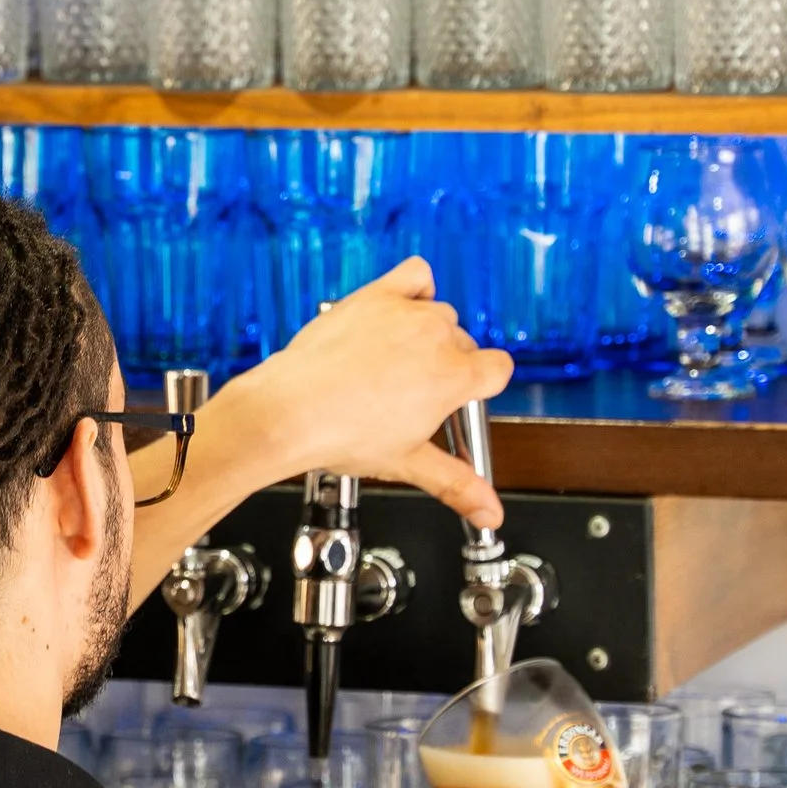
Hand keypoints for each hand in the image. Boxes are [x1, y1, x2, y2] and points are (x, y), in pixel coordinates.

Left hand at [222, 259, 511, 524]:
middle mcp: (436, 336)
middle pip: (464, 344)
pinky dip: (414, 288)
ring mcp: (405, 313)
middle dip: (446, 366)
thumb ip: (458, 484)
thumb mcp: (407, 463)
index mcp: (453, 376)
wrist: (289, 410)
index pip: (498, 369)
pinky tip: (400, 310)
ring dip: (426, 333)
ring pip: (438, 314)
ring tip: (393, 362)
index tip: (455, 400)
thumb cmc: (341, 434)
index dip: (479, 387)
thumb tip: (490, 512)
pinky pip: (414, 275)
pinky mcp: (375, 296)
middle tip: (410, 394)